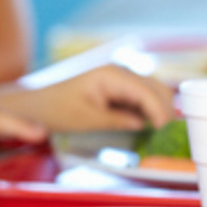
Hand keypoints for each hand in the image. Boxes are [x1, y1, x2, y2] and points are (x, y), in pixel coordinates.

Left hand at [0, 64, 176, 133]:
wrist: (37, 106)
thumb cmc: (56, 110)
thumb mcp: (85, 119)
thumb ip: (116, 120)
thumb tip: (144, 124)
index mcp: (111, 74)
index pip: (146, 92)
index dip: (159, 111)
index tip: (164, 131)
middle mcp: (120, 72)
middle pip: (156, 88)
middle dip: (165, 109)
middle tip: (169, 134)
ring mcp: (121, 79)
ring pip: (153, 92)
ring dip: (160, 109)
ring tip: (164, 132)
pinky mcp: (119, 89)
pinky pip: (142, 98)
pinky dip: (150, 111)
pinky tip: (152, 127)